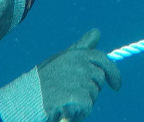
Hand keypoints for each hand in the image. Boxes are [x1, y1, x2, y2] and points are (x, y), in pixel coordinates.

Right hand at [0, 29, 120, 121]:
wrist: (27, 98)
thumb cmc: (45, 79)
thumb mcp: (62, 59)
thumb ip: (81, 47)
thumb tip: (97, 32)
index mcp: (76, 53)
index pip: (102, 59)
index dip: (113, 73)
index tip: (117, 87)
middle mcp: (79, 64)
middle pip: (99, 79)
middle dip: (92, 88)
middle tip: (72, 92)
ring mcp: (79, 80)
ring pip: (94, 94)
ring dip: (84, 100)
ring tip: (65, 98)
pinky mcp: (78, 96)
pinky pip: (88, 106)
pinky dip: (80, 111)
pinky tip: (66, 108)